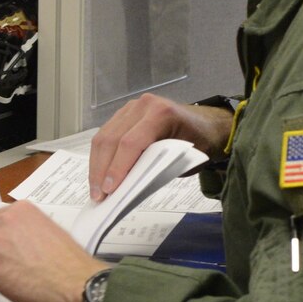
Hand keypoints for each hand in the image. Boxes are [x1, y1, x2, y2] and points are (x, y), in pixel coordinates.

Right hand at [88, 93, 234, 200]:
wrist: (207, 124)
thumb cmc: (200, 143)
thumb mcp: (183, 160)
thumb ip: (157, 169)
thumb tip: (128, 186)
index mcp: (161, 114)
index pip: (131, 143)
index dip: (117, 168)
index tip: (109, 190)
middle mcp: (143, 106)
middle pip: (112, 139)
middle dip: (102, 170)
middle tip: (98, 195)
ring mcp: (132, 107)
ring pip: (104, 136)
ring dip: (97, 164)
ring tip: (95, 189)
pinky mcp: (124, 113)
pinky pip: (106, 134)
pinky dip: (100, 156)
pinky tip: (99, 173)